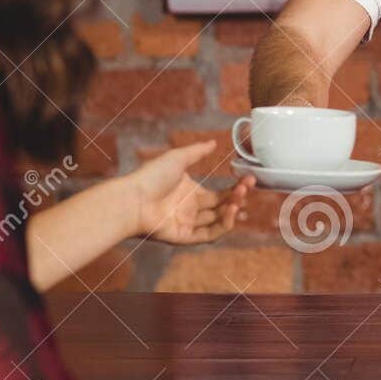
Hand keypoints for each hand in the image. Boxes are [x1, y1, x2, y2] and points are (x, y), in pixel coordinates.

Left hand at [124, 140, 253, 244]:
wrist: (132, 199)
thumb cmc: (151, 176)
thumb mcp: (178, 158)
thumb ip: (197, 151)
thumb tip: (214, 142)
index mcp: (191, 193)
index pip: (219, 195)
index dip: (234, 190)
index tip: (248, 180)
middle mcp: (191, 209)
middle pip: (221, 208)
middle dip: (237, 199)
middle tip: (247, 189)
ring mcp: (188, 224)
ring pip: (218, 222)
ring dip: (232, 212)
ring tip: (241, 201)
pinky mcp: (184, 237)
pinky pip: (208, 235)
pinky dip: (222, 226)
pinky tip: (230, 213)